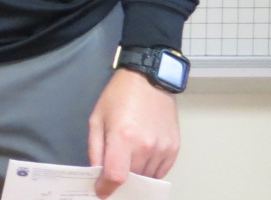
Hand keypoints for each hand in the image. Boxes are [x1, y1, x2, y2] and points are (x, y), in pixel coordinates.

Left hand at [88, 68, 179, 196]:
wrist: (149, 81)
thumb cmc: (118, 97)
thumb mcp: (97, 119)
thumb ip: (95, 149)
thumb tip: (97, 173)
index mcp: (123, 137)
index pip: (116, 176)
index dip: (107, 188)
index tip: (101, 192)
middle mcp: (146, 146)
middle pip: (132, 179)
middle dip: (120, 181)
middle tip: (112, 173)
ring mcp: (163, 149)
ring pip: (147, 177)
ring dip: (136, 176)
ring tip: (128, 160)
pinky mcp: (174, 149)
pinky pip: (161, 171)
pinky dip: (150, 171)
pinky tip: (142, 158)